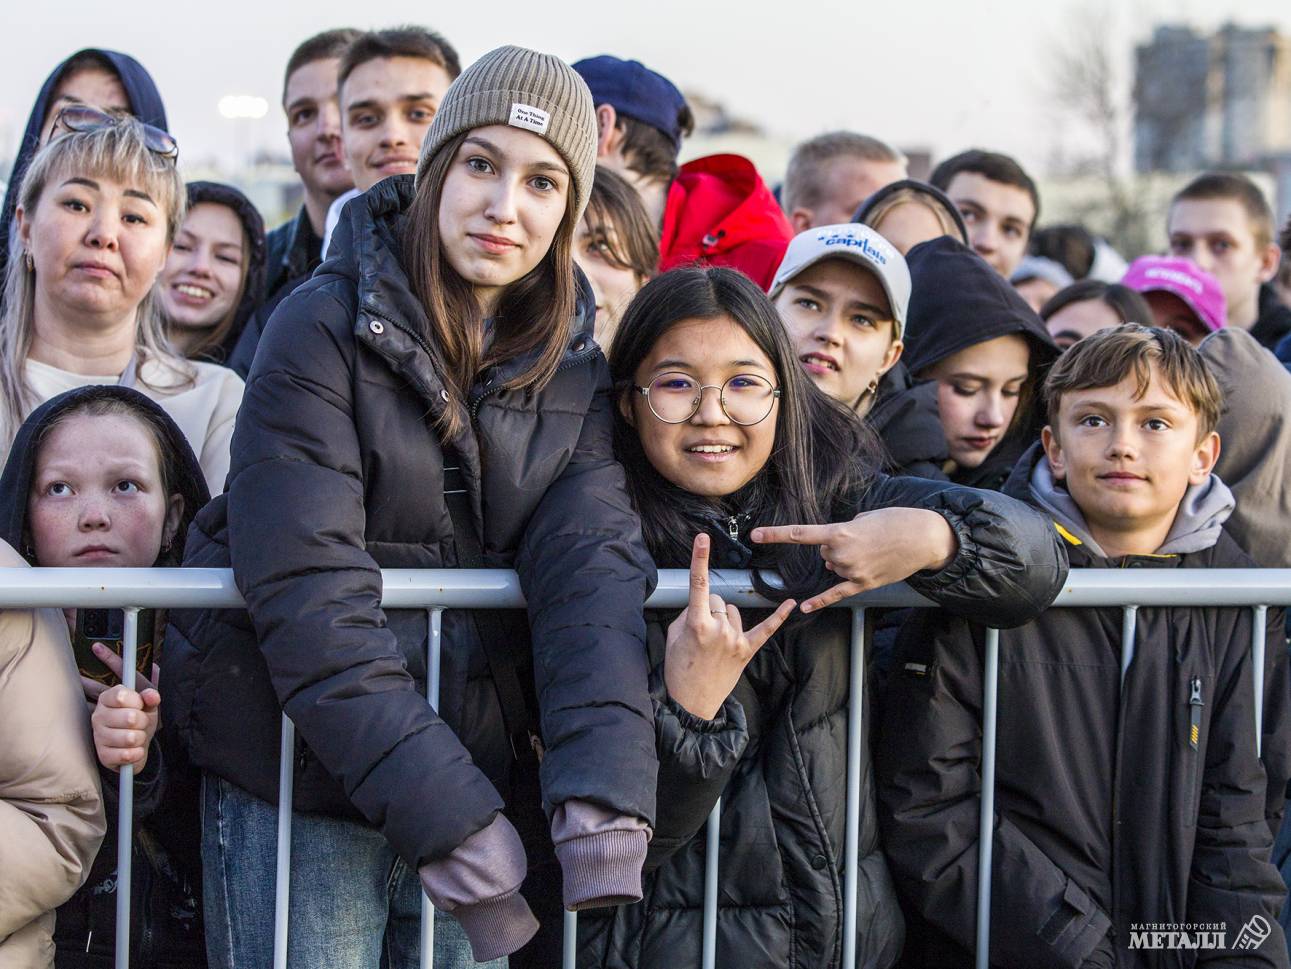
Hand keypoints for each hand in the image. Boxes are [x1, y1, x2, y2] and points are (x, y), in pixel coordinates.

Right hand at [89, 644, 160, 771]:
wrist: (138, 748)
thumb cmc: (143, 720)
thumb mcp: (151, 703)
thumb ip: (152, 694)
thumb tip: (152, 695)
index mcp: (111, 697)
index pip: (118, 692)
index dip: (133, 698)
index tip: (140, 702)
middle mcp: (100, 714)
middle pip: (128, 715)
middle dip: (143, 720)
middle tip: (142, 722)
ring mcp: (99, 734)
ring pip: (129, 735)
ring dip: (141, 737)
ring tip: (140, 736)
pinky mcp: (102, 754)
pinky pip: (124, 753)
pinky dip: (136, 753)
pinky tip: (136, 750)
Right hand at [663, 534, 795, 719]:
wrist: (692, 702)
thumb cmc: (679, 669)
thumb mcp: (673, 637)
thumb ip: (687, 614)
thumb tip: (701, 604)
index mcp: (697, 624)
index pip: (698, 585)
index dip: (700, 559)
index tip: (703, 539)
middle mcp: (719, 629)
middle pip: (718, 600)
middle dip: (709, 608)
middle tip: (699, 632)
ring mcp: (735, 640)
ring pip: (734, 612)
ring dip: (726, 619)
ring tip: (714, 642)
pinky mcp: (747, 650)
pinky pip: (766, 629)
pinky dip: (778, 616)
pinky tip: (791, 603)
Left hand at [751, 507, 957, 612]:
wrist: (924, 537)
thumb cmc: (895, 521)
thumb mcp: (864, 517)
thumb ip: (841, 533)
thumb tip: (830, 552)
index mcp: (840, 533)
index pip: (800, 534)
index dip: (775, 534)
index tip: (755, 534)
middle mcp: (842, 554)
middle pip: (824, 553)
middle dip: (837, 546)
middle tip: (863, 538)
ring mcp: (853, 572)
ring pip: (834, 567)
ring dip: (846, 560)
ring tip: (872, 551)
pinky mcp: (864, 584)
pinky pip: (837, 594)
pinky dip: (821, 600)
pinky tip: (805, 607)